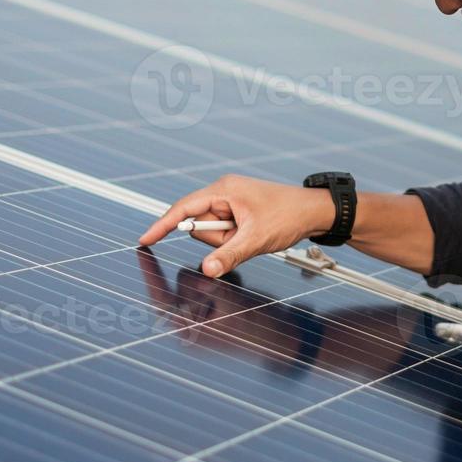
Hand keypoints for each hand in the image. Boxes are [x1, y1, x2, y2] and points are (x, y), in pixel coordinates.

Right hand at [137, 175, 335, 277]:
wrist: (316, 212)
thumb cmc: (290, 215)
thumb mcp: (257, 239)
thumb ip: (228, 256)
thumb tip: (206, 270)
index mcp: (224, 190)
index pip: (183, 209)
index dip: (162, 225)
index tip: (145, 239)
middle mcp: (224, 193)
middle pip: (198, 225)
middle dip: (217, 239)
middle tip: (243, 237)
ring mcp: (231, 203)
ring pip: (212, 234)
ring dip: (229, 242)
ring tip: (253, 236)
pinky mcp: (237, 213)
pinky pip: (225, 234)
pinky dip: (235, 241)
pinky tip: (254, 236)